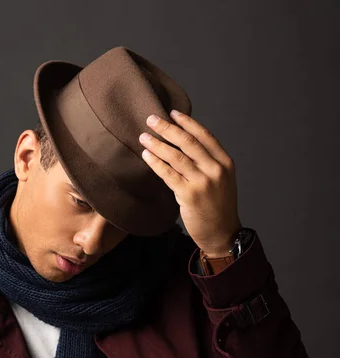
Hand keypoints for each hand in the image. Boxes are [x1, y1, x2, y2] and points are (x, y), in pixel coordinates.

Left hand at [139, 110, 241, 256]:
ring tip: (144, 137)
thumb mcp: (221, 180)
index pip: (204, 135)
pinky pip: (169, 174)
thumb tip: (182, 144)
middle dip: (167, 128)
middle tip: (151, 119)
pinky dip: (156, 163)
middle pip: (188, 142)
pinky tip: (146, 155)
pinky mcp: (189, 195)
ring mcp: (203, 182)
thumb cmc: (218, 208)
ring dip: (157, 144)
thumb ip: (207, 163)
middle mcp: (215, 169)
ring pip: (176, 156)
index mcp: (225, 162)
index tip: (172, 113)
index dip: (187, 122)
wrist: (222, 234)